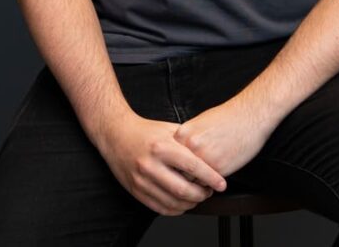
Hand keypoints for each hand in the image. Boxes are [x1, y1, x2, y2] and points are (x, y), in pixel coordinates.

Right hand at [95, 112, 226, 214]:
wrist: (116, 134)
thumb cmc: (145, 131)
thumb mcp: (168, 129)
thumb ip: (187, 141)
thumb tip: (210, 153)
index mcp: (161, 147)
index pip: (192, 166)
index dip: (210, 177)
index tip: (221, 183)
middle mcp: (150, 165)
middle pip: (184, 190)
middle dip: (202, 194)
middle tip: (210, 191)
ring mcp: (142, 180)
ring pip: (173, 202)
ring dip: (191, 204)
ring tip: (198, 196)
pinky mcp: (136, 191)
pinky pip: (160, 208)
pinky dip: (176, 210)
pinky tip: (183, 203)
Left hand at [173, 98, 272, 177]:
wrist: (249, 116)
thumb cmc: (227, 118)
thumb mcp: (199, 123)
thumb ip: (187, 139)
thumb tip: (178, 154)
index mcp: (183, 134)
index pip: (170, 159)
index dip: (175, 167)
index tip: (178, 171)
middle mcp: (190, 146)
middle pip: (178, 172)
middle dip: (185, 177)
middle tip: (191, 179)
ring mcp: (204, 158)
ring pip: (191, 181)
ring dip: (197, 183)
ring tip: (203, 180)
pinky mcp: (218, 168)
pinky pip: (208, 184)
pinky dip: (210, 184)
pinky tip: (214, 177)